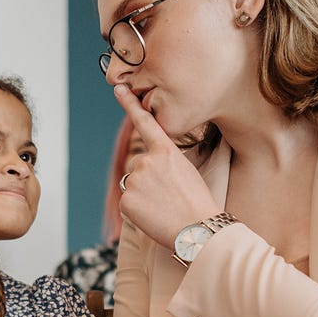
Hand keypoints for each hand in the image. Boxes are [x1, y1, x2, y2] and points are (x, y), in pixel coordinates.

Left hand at [114, 85, 220, 249]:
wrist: (199, 229)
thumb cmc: (198, 203)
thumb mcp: (186, 171)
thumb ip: (163, 163)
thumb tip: (144, 171)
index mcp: (165, 151)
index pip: (145, 122)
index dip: (130, 104)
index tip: (118, 88)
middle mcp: (146, 160)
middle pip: (139, 166)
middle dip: (149, 180)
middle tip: (169, 196)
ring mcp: (134, 179)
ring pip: (133, 185)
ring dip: (144, 195)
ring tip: (164, 207)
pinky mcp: (126, 199)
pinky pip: (128, 203)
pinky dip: (137, 211)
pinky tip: (154, 216)